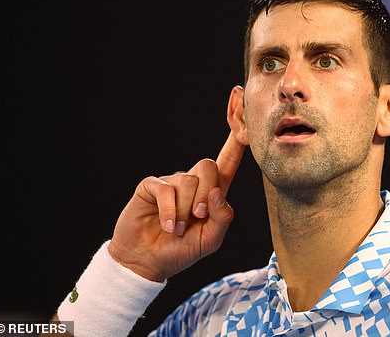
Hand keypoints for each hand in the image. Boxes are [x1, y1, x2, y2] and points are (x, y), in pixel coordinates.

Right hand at [108, 132, 244, 281]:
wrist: (147, 262)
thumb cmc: (180, 250)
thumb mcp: (209, 240)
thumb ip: (222, 218)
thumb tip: (218, 192)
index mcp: (211, 194)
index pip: (227, 163)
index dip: (235, 145)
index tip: (243, 127)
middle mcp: (192, 184)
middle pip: (208, 165)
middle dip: (206, 192)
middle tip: (197, 216)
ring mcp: (171, 183)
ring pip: (187, 180)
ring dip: (184, 210)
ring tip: (176, 229)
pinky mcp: (151, 187)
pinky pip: (165, 188)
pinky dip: (169, 210)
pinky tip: (167, 225)